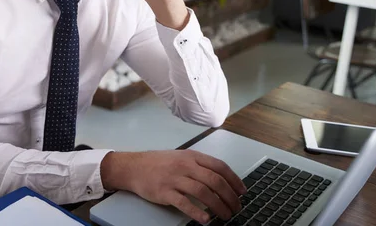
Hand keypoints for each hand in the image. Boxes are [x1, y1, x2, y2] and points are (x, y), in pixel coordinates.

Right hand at [101, 150, 245, 223]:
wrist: (133, 167)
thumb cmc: (158, 163)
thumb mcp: (180, 157)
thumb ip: (199, 165)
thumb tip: (221, 179)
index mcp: (191, 156)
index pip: (219, 166)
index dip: (234, 180)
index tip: (242, 191)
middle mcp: (185, 166)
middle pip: (214, 181)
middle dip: (230, 197)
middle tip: (236, 208)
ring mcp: (175, 179)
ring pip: (203, 193)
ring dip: (218, 206)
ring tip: (225, 216)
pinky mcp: (165, 192)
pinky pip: (184, 203)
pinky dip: (197, 213)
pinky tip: (206, 220)